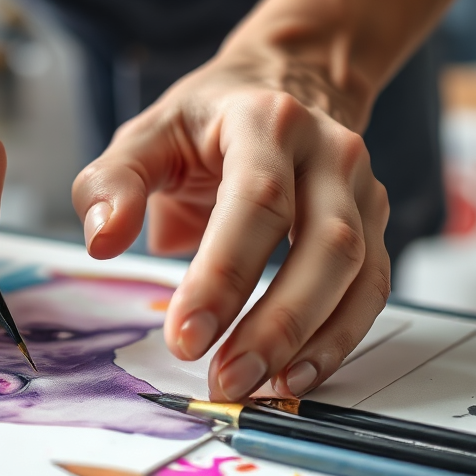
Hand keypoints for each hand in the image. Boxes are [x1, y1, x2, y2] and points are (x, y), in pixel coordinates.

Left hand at [72, 39, 390, 400]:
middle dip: (274, 323)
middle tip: (224, 378)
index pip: (258, 202)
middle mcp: (330, 153)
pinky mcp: (373, 227)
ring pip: (358, 273)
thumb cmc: (205, 123)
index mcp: (268, 121)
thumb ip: (112, 184)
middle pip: (325, 245)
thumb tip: (102, 240)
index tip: (185, 337)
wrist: (278, 88)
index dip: (224, 275)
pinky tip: (294, 375)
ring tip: (256, 388)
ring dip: (310, 341)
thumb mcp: (145, 136)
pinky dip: (337, 340)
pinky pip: (371, 291)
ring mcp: (361, 190)